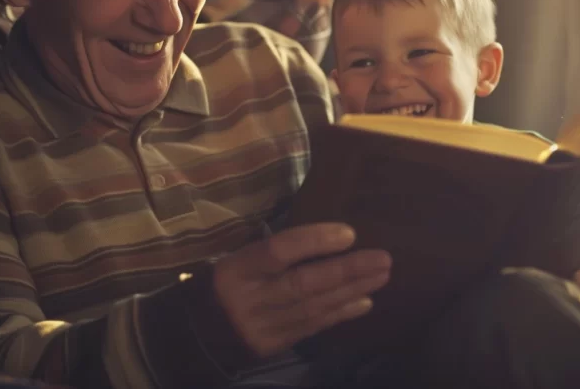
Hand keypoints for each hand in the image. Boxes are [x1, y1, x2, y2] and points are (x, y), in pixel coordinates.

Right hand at [213, 223, 391, 357]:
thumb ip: (273, 251)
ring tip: (381, 275)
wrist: (196, 333)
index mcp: (236, 268)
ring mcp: (260, 327)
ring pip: (313, 307)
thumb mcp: (237, 259)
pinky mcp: (271, 347)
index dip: (314, 241)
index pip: (278, 251)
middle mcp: (249, 299)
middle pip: (303, 283)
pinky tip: (364, 301)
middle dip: (346, 271)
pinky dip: (340, 313)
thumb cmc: (226, 282)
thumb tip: (323, 235)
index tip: (349, 233)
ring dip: (351, 291)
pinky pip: (312, 327)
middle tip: (382, 258)